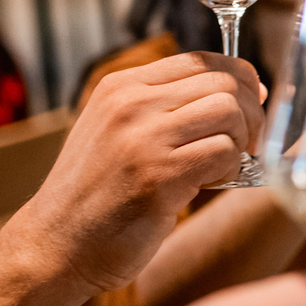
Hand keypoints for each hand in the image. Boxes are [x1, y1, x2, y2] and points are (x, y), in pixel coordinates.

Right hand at [3, 53, 265, 294]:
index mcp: (120, 87)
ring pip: (229, 112)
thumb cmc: (95, 195)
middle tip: (247, 143)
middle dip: (251, 112)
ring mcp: (144, 139)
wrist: (54, 245)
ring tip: (222, 166)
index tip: (251, 103)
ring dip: (241, 142)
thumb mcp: (114, 131)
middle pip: (223, 82)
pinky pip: (224, 153)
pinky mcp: (159, 177)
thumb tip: (232, 92)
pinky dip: (231, 170)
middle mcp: (131, 104)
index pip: (201, 59)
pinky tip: (209, 185)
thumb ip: (159, 107)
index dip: (239, 79)